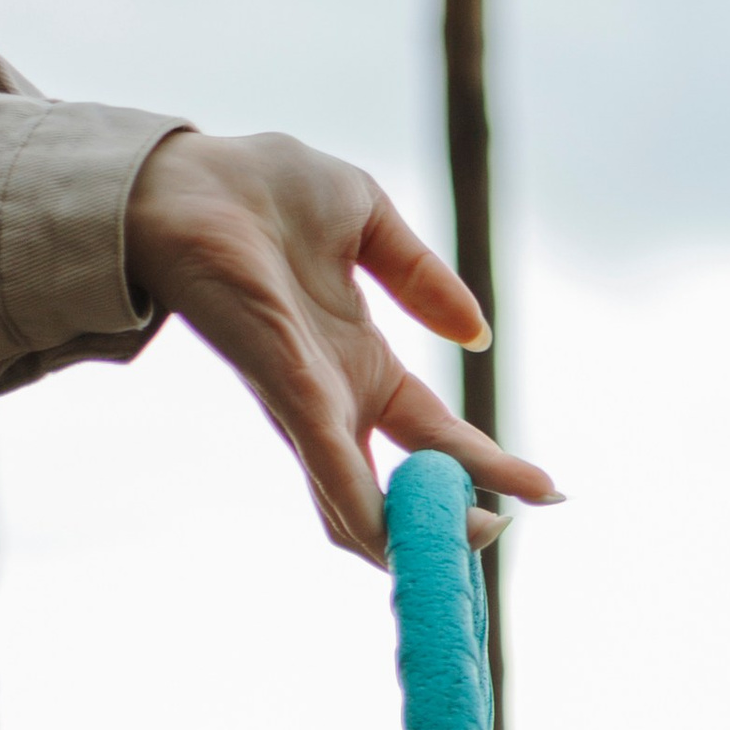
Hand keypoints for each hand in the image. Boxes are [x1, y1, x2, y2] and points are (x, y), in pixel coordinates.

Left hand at [125, 129, 559, 563]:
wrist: (184, 180)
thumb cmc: (259, 190)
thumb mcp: (367, 220)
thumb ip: (421, 277)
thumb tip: (478, 335)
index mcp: (359, 363)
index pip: (437, 435)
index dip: (490, 464)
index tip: (546, 490)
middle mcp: (336, 401)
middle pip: (411, 485)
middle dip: (460, 519)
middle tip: (513, 531)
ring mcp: (309, 408)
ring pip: (367, 505)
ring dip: (419, 536)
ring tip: (475, 549)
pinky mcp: (287, 396)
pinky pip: (335, 471)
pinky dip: (369, 514)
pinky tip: (402, 546)